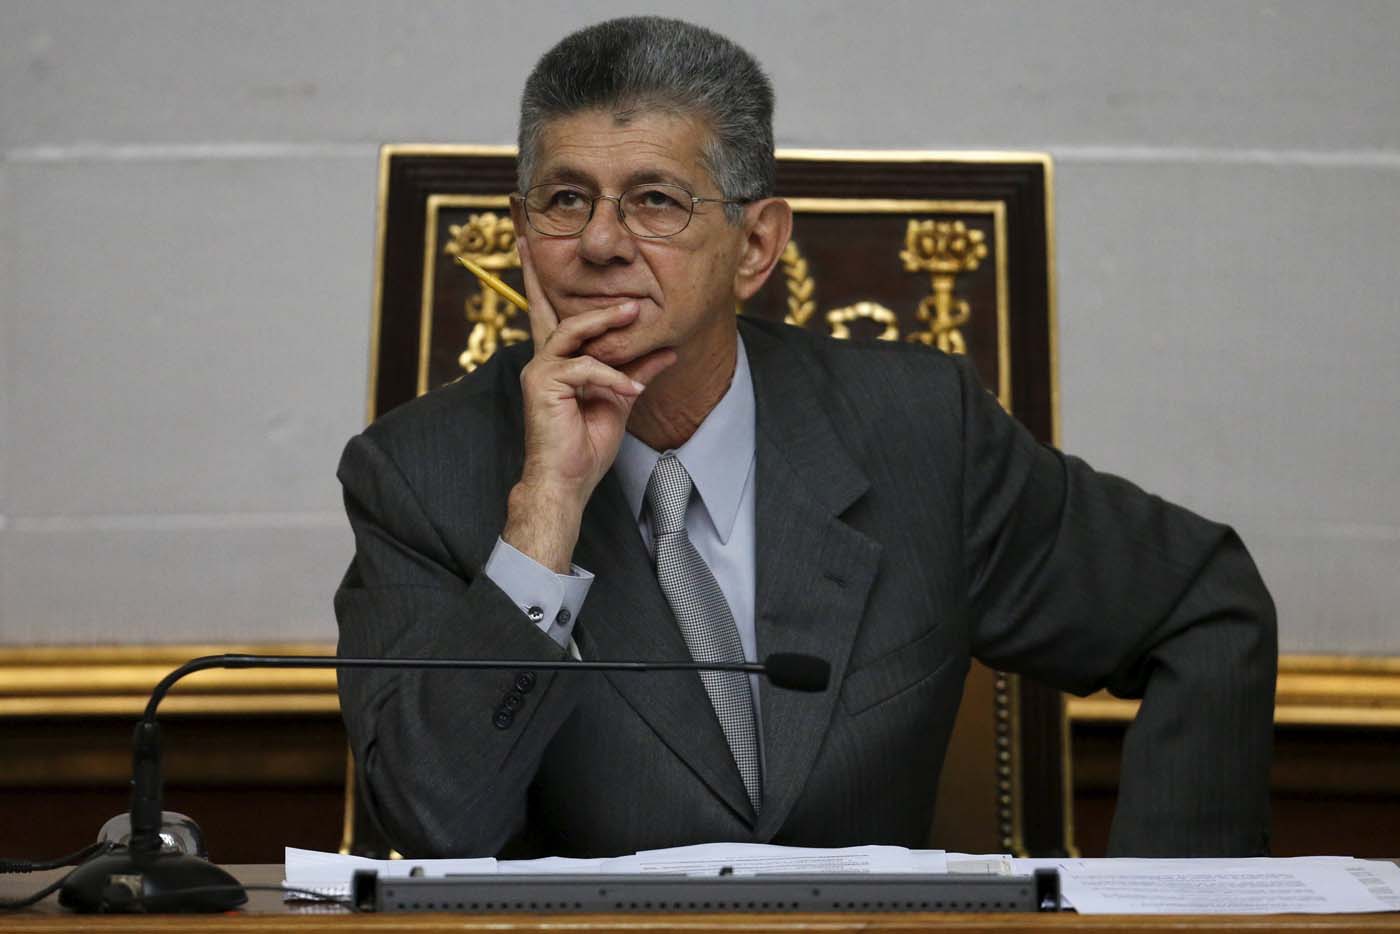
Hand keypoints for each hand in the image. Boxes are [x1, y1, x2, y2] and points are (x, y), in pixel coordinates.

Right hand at [502, 236, 674, 570]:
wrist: (565, 481)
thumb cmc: (586, 447)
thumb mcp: (620, 401)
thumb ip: (637, 373)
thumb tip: (667, 351)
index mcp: (557, 361)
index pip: (549, 311)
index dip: (542, 278)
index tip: (527, 238)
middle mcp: (542, 360)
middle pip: (556, 309)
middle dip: (580, 287)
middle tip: (619, 277)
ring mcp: (539, 370)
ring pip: (574, 331)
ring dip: (608, 322)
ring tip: (638, 313)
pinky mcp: (542, 384)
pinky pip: (584, 368)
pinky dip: (612, 378)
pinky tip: (630, 392)